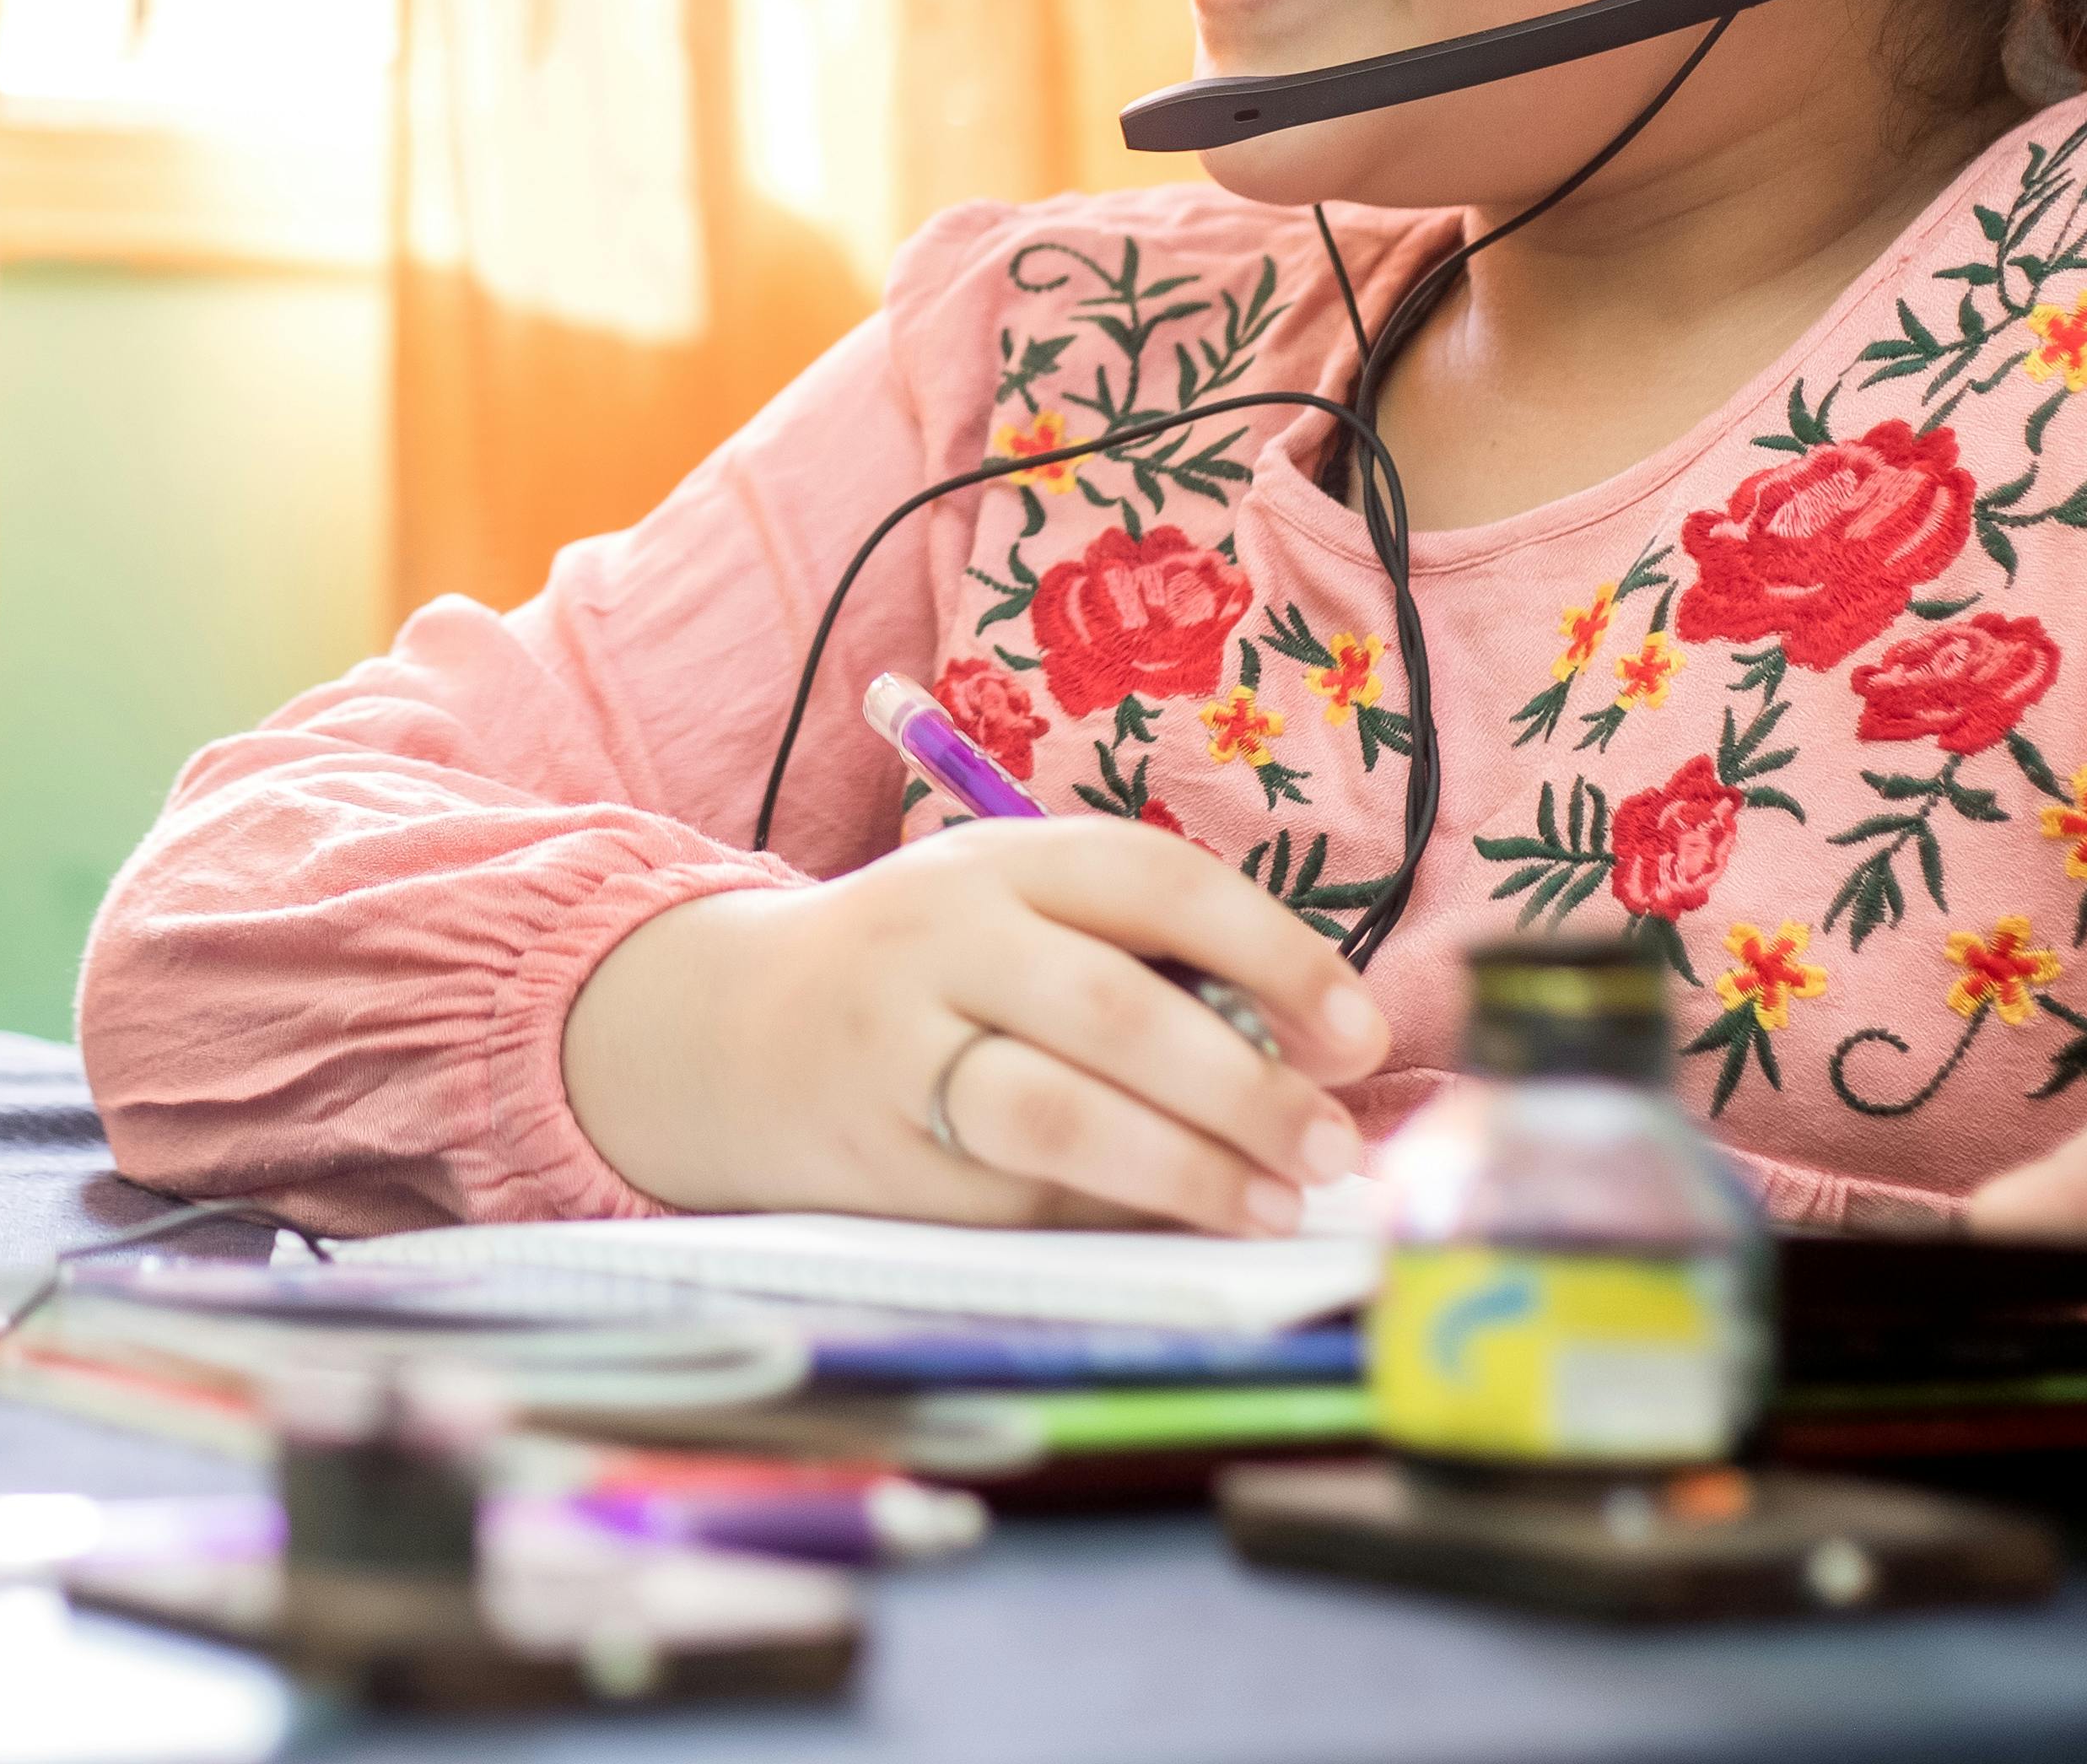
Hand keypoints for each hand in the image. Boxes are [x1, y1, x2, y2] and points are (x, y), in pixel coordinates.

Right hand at [560, 825, 1393, 1235]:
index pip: (1155, 881)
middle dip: (1242, 1084)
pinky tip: (1171, 1226)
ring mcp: (898, 1049)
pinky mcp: (877, 1156)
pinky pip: (1008, 1193)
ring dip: (1181, 1166)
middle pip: (1112, 1004)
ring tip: (1270, 1206)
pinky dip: (1103, 1214)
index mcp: (1000, 860)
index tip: (1358, 1031)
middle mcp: (942, 938)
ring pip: (1053, 1110)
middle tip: (1330, 1146)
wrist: (728, 1030)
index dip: (1273, 951)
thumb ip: (1141, 961)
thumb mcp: (1015, 917)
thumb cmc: (928, 973)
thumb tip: (1309, 1057)